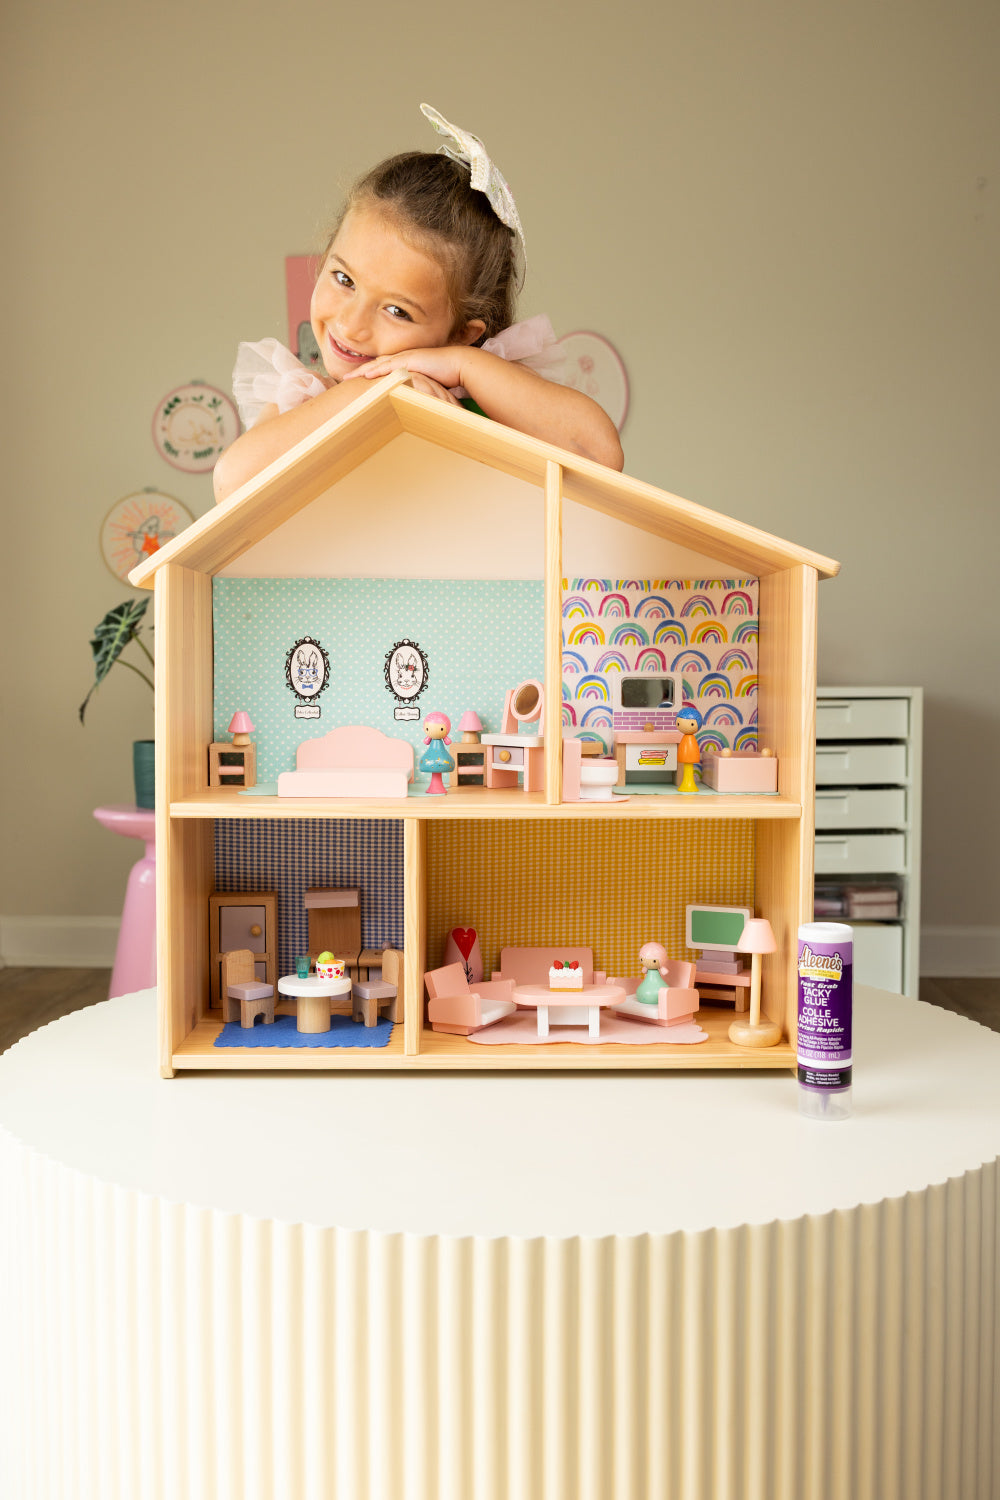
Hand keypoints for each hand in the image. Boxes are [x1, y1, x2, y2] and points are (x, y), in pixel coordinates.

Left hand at [341, 345, 469, 390]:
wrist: (461, 364)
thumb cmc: (448, 376)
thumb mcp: (428, 385)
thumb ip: (419, 391)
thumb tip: (414, 404)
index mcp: (406, 364)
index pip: (382, 369)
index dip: (368, 373)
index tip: (355, 381)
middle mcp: (403, 359)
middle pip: (376, 364)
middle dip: (359, 371)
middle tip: (344, 378)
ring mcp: (406, 358)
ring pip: (379, 364)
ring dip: (363, 370)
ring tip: (348, 377)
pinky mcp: (411, 360)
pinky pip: (390, 366)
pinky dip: (377, 370)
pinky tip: (366, 375)